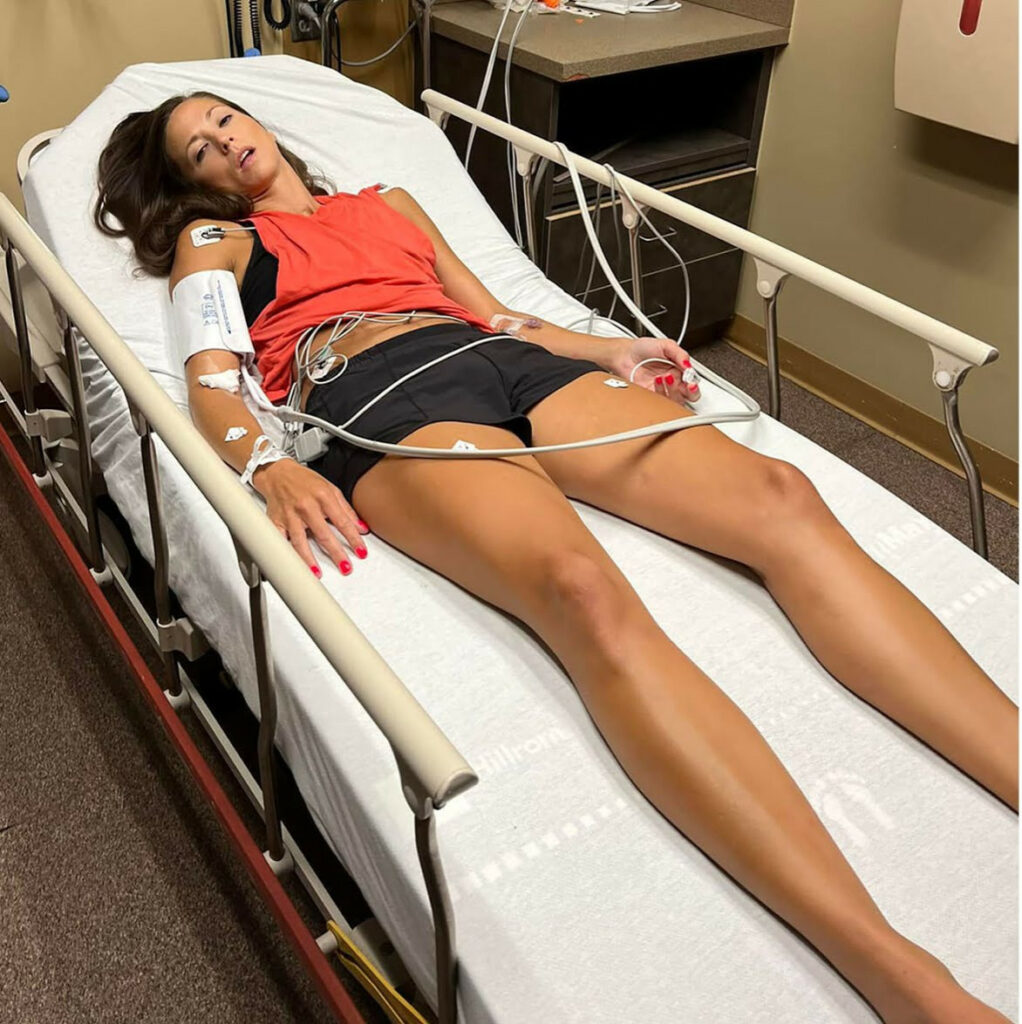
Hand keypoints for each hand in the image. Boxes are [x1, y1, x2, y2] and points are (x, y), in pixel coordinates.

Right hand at [252, 459, 368, 576]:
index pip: (342, 522)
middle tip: (346, 567)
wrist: (278, 473)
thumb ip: (347, 510)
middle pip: (323, 534)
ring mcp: (290, 515)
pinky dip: (285, 553)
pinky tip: (291, 564)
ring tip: (317, 573)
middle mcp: (306, 506)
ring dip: (309, 559)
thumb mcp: (331, 489)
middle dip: (336, 553)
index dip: (353, 538)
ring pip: (300, 541)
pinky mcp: (276, 522)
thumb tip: (361, 528)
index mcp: (323, 497)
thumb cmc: (305, 481)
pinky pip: (280, 540)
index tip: (361, 552)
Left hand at [605, 336, 700, 403]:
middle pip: (689, 395)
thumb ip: (680, 354)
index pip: (693, 382)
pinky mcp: (650, 397)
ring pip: (675, 400)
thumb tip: (689, 365)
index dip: (694, 383)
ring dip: (673, 390)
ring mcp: (662, 391)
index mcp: (679, 371)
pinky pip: (659, 402)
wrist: (624, 355)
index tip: (690, 380)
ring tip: (665, 376)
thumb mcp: (665, 345)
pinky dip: (660, 392)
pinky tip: (657, 381)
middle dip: (690, 392)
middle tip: (687, 386)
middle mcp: (673, 382)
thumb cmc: (643, 348)